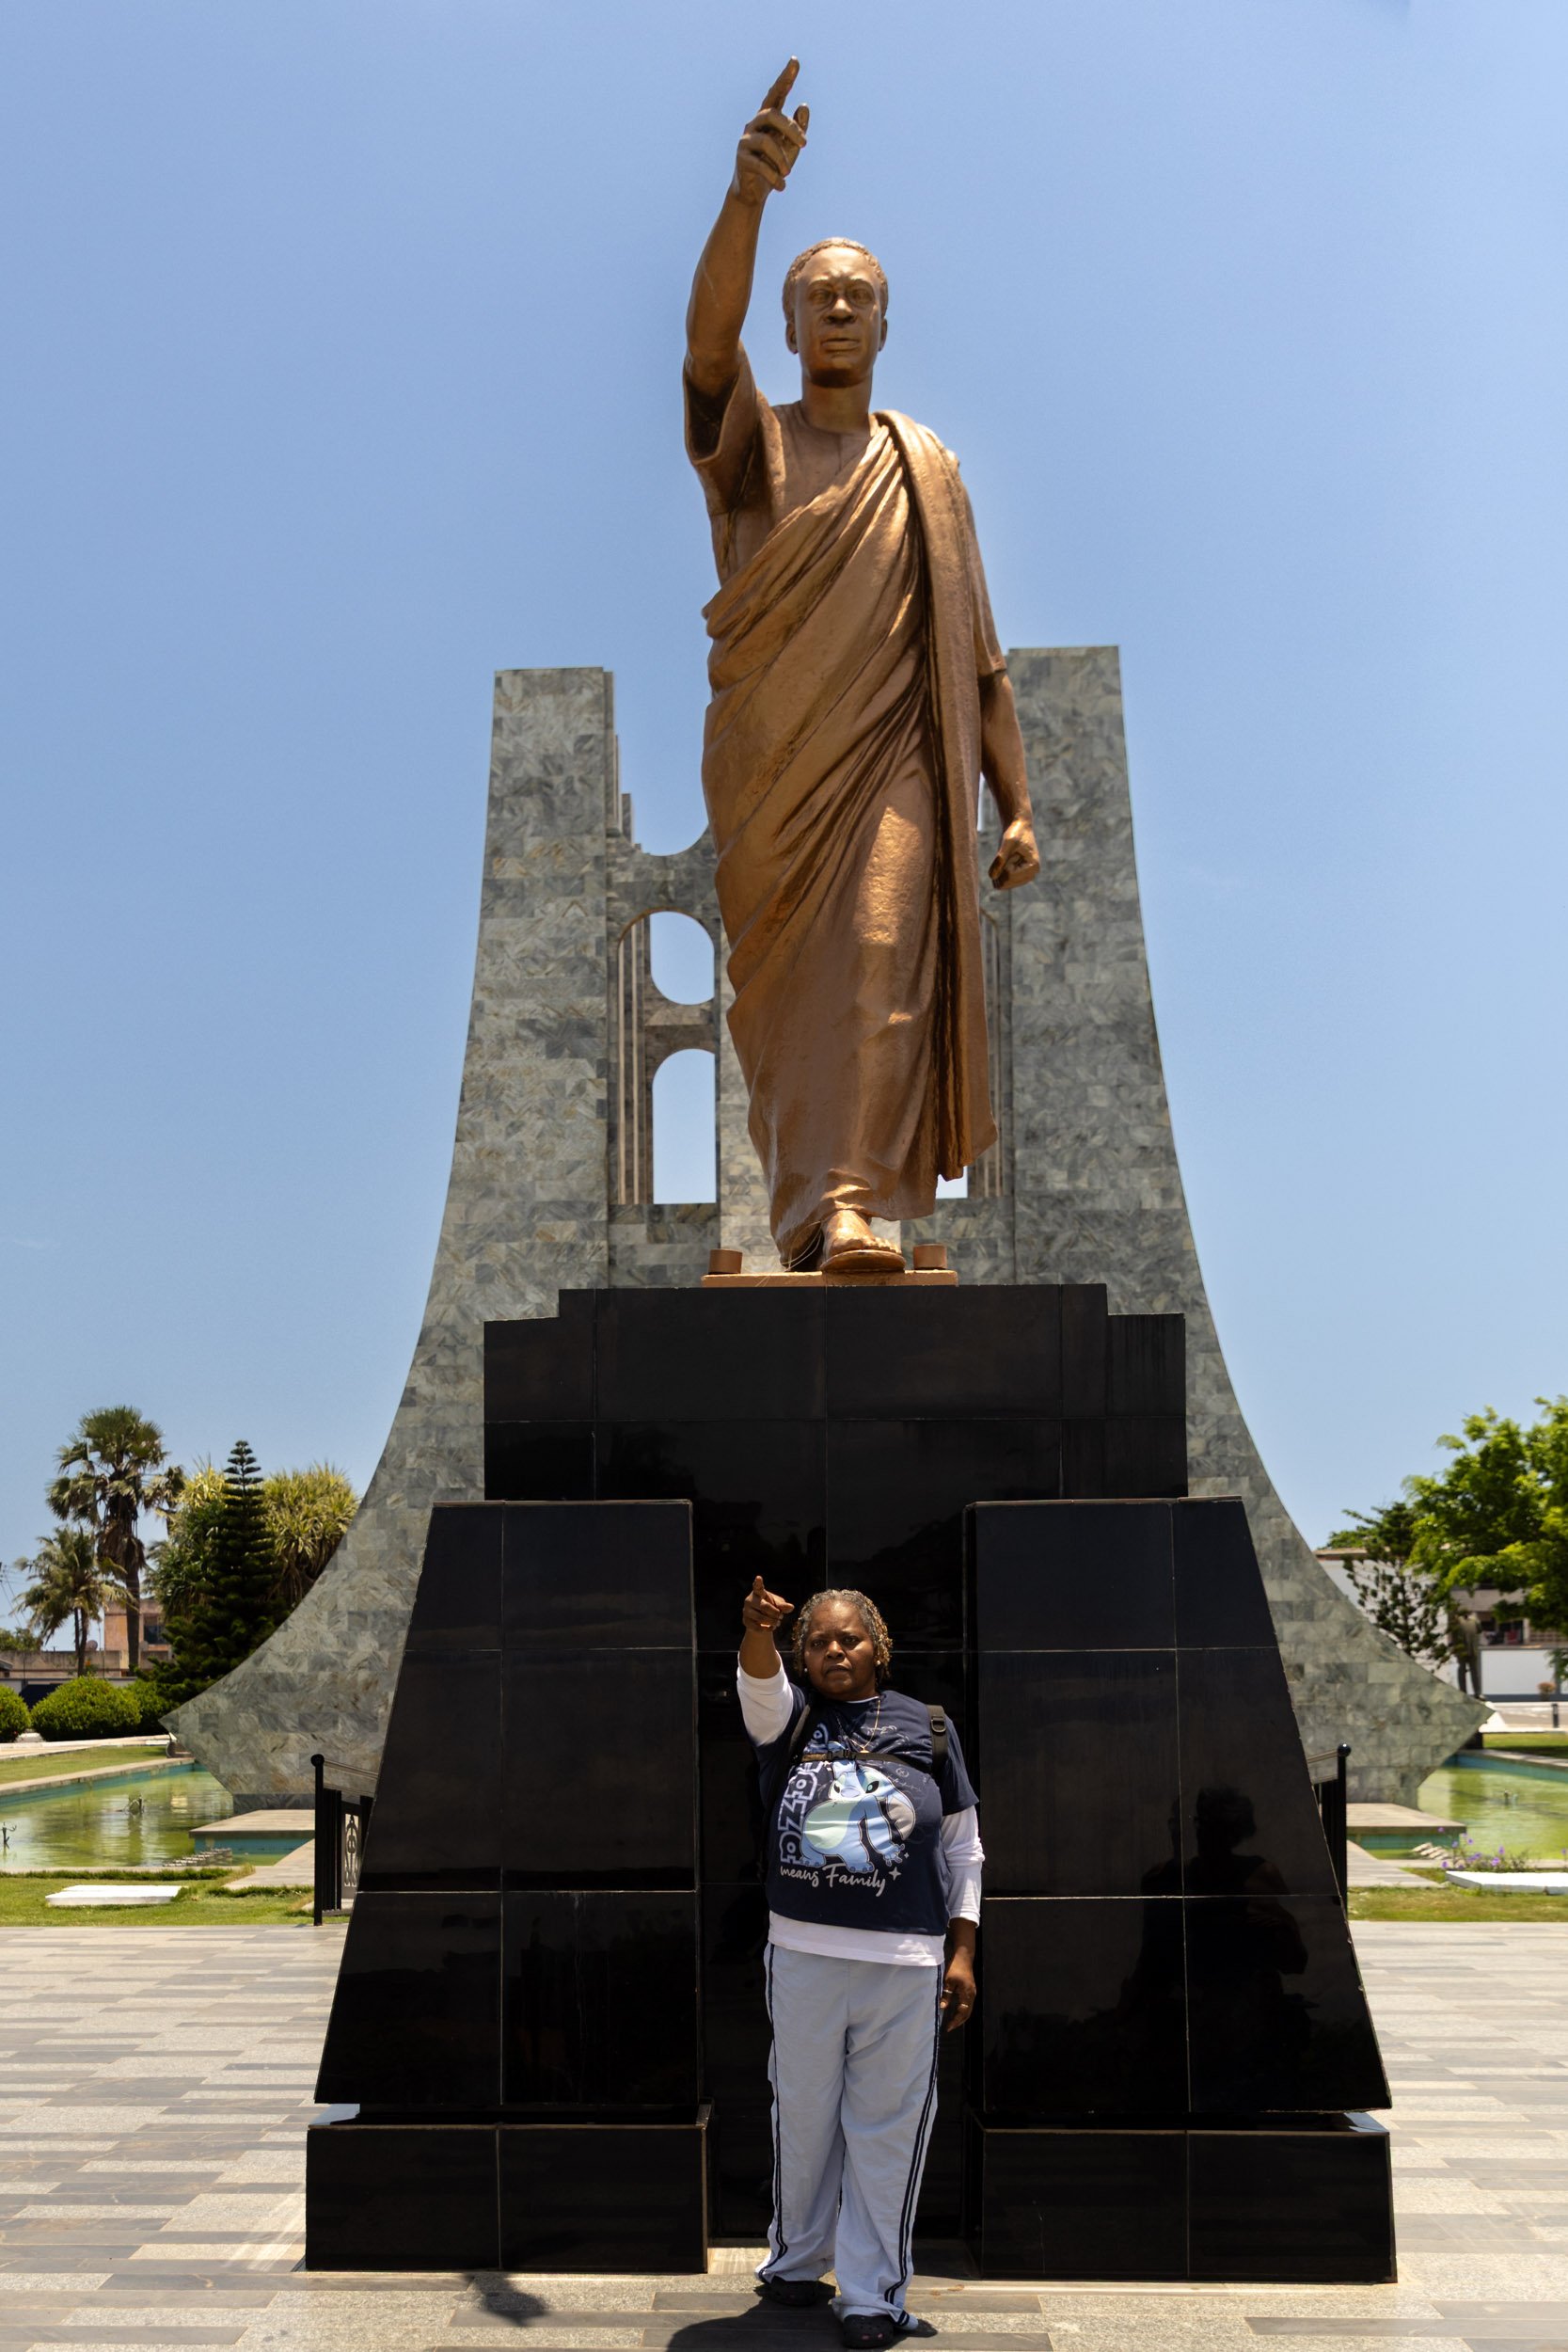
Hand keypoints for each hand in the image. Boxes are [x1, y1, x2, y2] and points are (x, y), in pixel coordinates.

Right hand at [731, 58, 808, 205]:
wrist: (755, 192)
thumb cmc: (775, 165)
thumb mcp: (791, 147)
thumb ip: (798, 128)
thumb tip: (803, 106)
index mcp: (769, 118)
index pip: (777, 94)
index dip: (785, 78)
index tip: (795, 61)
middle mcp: (755, 124)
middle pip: (772, 115)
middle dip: (790, 129)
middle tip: (805, 145)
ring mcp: (746, 140)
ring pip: (765, 141)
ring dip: (781, 158)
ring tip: (788, 173)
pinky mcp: (741, 158)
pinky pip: (759, 164)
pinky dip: (773, 176)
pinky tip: (782, 186)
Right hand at [742, 1574, 794, 1635]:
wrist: (760, 1621)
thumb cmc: (770, 1608)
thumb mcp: (777, 1605)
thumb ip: (783, 1605)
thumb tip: (791, 1607)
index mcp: (758, 1593)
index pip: (758, 1587)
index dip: (758, 1582)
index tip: (759, 1577)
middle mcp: (749, 1600)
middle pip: (764, 1606)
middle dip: (775, 1613)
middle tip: (781, 1616)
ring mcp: (746, 1611)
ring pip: (761, 1618)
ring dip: (772, 1622)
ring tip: (778, 1622)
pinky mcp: (745, 1621)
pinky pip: (757, 1627)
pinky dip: (767, 1629)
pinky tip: (771, 1627)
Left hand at [941, 1946, 975, 2032]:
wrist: (964, 1956)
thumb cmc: (955, 1967)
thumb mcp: (948, 1981)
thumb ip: (946, 1995)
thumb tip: (942, 2008)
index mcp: (967, 1994)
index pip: (963, 2013)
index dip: (955, 2021)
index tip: (948, 2027)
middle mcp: (972, 1995)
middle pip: (967, 2013)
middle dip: (959, 2021)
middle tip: (950, 2027)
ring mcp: (972, 1992)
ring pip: (968, 2009)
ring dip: (961, 2016)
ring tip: (952, 2022)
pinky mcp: (970, 1989)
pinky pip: (967, 2004)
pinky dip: (962, 2010)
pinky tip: (956, 2011)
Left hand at [989, 815, 1039, 891]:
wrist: (1018, 828)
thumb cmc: (1015, 832)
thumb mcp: (1007, 842)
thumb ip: (1000, 859)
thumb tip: (992, 876)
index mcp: (1033, 867)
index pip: (1009, 876)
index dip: (1003, 864)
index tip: (1011, 851)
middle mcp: (1031, 876)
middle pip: (1005, 884)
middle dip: (1001, 869)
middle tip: (1008, 854)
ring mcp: (1024, 878)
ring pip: (1001, 885)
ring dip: (1000, 870)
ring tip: (1008, 856)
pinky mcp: (1017, 878)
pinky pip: (1000, 883)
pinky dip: (998, 872)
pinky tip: (1005, 860)